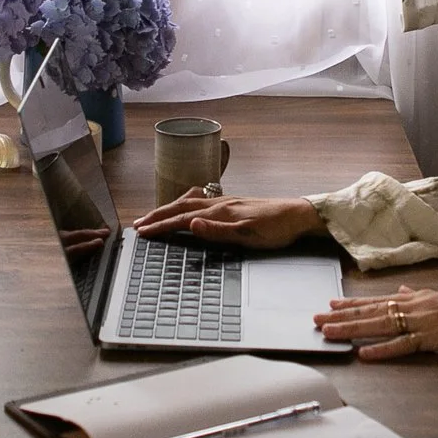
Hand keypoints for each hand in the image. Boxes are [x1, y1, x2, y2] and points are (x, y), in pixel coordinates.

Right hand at [130, 190, 320, 250]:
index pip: (182, 218)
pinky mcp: (234, 204)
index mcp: (220, 212)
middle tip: (139, 223)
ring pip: (190, 202)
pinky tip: (189, 208)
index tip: (142, 231)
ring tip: (156, 215)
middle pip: (181, 207)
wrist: (298, 215)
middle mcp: (220, 203)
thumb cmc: (276, 229)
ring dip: (170, 208)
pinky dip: (185, 205)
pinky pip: (200, 202)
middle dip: (158, 215)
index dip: (161, 225)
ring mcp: (226, 202)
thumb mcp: (248, 235)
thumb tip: (191, 224)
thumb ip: (217, 231)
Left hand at [317, 286, 437, 360]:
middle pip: (370, 312)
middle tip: (317, 319)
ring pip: (378, 326)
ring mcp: (418, 322)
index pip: (375, 301)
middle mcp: (411, 307)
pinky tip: (364, 353)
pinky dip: (382, 350)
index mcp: (412, 298)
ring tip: (330, 332)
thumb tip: (401, 289)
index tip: (330, 304)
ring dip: (352, 330)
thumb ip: (417, 294)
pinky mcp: (428, 338)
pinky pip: (401, 345)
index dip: (351, 303)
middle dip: (341, 316)